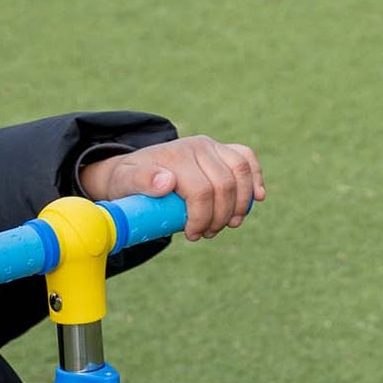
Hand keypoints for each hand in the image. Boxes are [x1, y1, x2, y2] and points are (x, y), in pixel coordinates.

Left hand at [78, 136, 263, 238]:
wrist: (133, 168)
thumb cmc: (129, 181)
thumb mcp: (124, 182)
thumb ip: (141, 181)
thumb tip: (167, 182)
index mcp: (176, 157)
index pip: (201, 191)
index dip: (201, 219)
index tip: (192, 235)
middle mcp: (198, 147)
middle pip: (224, 186)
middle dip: (219, 217)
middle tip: (206, 234)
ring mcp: (212, 147)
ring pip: (241, 173)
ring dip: (239, 205)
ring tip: (227, 225)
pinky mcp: (222, 150)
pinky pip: (246, 158)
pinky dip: (255, 178)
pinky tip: (258, 198)